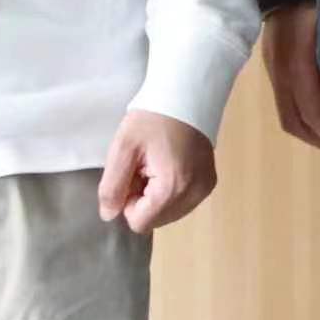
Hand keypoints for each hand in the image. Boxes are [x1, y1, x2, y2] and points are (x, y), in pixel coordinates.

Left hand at [97, 112, 218, 233]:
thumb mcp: (122, 149)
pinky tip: (170, 167)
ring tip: (157, 165)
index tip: (132, 175)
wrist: (186, 96)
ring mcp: (205, 189)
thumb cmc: (152, 119)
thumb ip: (111, 186)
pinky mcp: (209, 183)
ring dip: (157, 198)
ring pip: (169, 214)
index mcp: (172, 187)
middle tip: (143, 168)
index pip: (140, 223)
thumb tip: (109, 215)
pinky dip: (171, 192)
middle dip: (144, 201)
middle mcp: (194, 193)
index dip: (128, 202)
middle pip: (156, 221)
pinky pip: (183, 203)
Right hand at [259, 2, 319, 150]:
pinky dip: (302, 110)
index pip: (308, 107)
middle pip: (292, 118)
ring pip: (285, 112)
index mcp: (296, 59)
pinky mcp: (272, 62)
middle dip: (315, 135)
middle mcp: (280, 67)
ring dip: (308, 126)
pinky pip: (284, 98)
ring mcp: (272, 66)